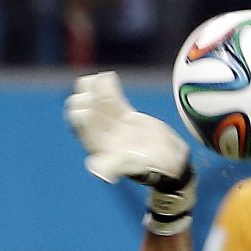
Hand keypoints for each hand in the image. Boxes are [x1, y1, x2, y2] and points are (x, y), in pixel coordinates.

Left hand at [65, 71, 189, 185]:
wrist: (169, 162)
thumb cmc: (151, 168)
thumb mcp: (134, 167)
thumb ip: (116, 167)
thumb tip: (102, 175)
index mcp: (97, 146)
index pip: (81, 123)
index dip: (83, 109)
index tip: (92, 100)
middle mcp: (102, 134)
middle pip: (85, 110)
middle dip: (87, 97)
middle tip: (98, 88)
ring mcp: (113, 124)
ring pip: (96, 102)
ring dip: (96, 88)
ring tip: (103, 78)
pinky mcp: (125, 116)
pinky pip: (111, 98)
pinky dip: (108, 87)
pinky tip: (110, 75)